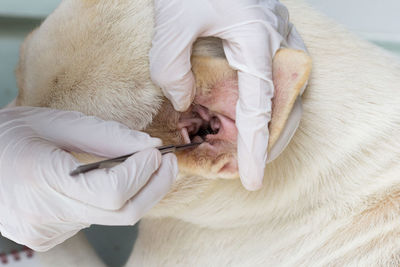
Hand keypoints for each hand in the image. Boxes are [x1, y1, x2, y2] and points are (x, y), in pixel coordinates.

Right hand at [0, 107, 177, 250]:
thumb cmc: (9, 135)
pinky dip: (111, 200)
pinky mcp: (49, 237)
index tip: (158, 153)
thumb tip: (150, 145)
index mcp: (39, 180)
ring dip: (135, 191)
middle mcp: (43, 217)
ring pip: (112, 217)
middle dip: (154, 187)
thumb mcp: (57, 123)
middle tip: (168, 163)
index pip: (113, 192)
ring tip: (141, 166)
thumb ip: (107, 136)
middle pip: (122, 213)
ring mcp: (46, 232)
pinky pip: (95, 219)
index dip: (143, 173)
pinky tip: (107, 180)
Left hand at [150, 0, 306, 189]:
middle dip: (264, 139)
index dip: (256, 148)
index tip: (253, 179)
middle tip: (243, 165)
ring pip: (281, 93)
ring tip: (240, 141)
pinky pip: (272, 77)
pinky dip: (258, 98)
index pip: (260, 107)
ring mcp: (277, 37)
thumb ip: (172, 68)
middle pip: (281, 105)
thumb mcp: (172, 24)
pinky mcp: (268, 35)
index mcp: (258, 39)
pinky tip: (239, 106)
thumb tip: (182, 100)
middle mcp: (276, 41)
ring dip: (262, 120)